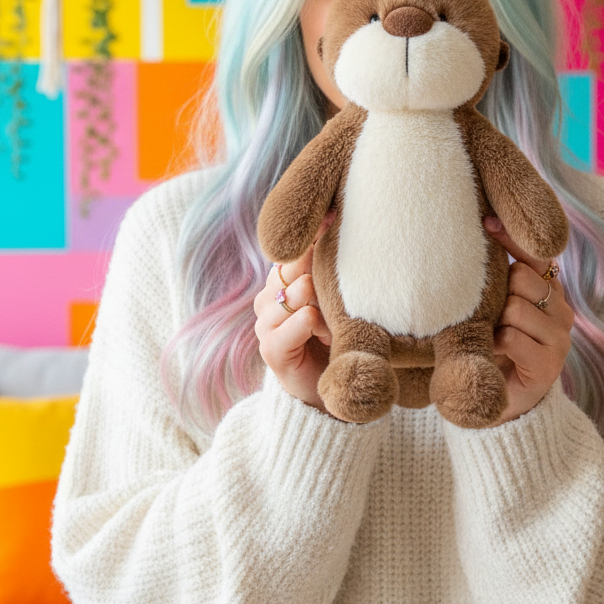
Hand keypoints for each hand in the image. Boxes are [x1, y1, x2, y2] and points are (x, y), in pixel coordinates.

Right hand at [253, 213, 334, 411]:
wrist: (330, 388)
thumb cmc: (338, 337)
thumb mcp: (337, 299)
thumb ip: (331, 269)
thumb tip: (337, 217)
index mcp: (284, 280)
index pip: (292, 249)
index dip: (313, 235)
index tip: (336, 214)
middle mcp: (269, 297)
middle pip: (289, 268)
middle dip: (317, 275)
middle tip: (337, 295)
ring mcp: (266, 323)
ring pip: (290, 294)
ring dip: (318, 304)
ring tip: (334, 323)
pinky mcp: (270, 349)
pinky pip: (290, 325)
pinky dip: (309, 324)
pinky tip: (324, 332)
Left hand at [483, 215, 573, 424]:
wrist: (500, 402)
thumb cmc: (493, 346)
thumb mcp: (495, 307)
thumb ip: (497, 278)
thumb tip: (480, 228)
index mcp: (549, 290)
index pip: (537, 253)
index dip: (513, 236)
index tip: (486, 222)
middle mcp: (561, 310)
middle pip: (521, 277)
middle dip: (498, 291)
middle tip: (490, 314)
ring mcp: (559, 338)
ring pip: (515, 307)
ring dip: (493, 322)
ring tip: (490, 337)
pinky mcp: (549, 365)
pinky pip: (512, 337)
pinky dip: (494, 344)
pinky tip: (493, 354)